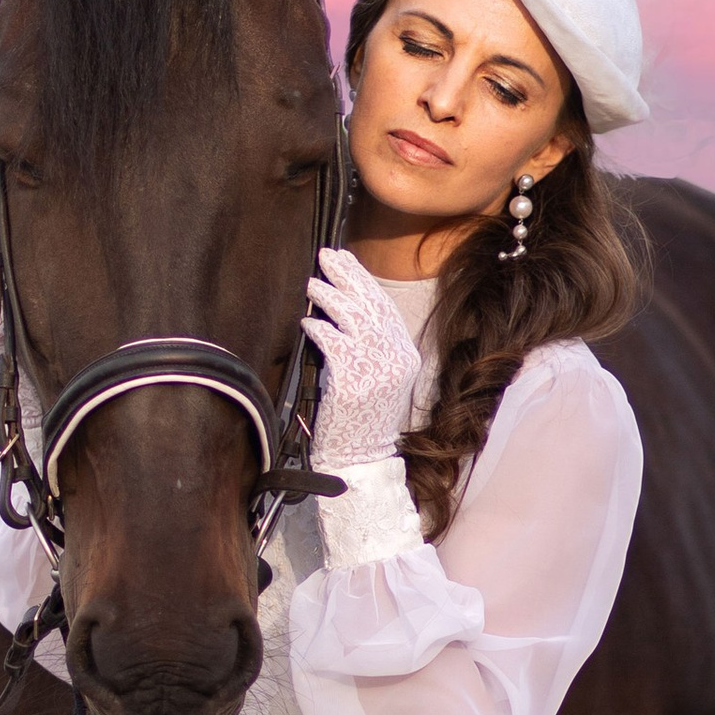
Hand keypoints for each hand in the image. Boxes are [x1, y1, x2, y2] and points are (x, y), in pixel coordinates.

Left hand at [302, 247, 423, 465]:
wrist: (360, 458)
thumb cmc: (362, 420)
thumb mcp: (378, 379)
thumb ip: (371, 347)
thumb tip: (345, 311)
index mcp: (406, 356)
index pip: (385, 308)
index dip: (364, 281)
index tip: (347, 262)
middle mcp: (396, 358)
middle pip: (371, 305)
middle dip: (348, 275)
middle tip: (328, 256)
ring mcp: (376, 369)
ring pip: (352, 318)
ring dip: (329, 296)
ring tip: (313, 283)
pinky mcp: (352, 379)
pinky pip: (333, 342)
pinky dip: (319, 328)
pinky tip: (308, 321)